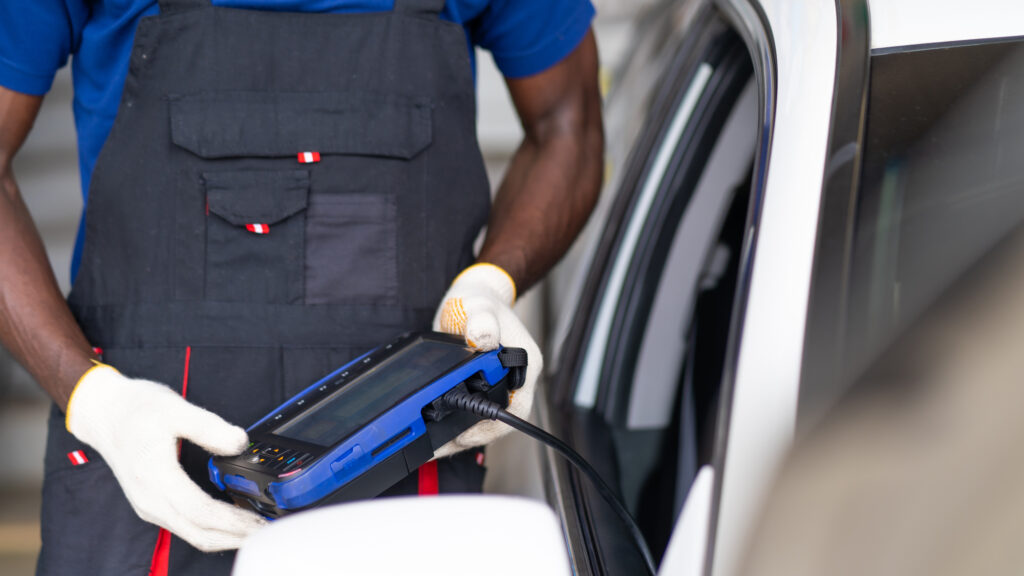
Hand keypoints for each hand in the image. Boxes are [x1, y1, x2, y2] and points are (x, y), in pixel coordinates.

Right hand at [66, 364, 266, 550]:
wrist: (105, 413)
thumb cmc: (136, 409)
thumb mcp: (174, 408)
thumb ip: (210, 427)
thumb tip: (240, 443)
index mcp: (155, 478)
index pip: (201, 512)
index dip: (234, 521)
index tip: (262, 521)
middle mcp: (150, 500)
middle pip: (199, 533)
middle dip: (237, 536)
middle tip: (271, 531)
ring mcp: (150, 506)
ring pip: (193, 534)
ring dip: (226, 537)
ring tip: (258, 528)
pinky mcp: (153, 505)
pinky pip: (186, 527)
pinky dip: (212, 529)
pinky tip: (234, 521)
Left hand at [432, 263, 542, 457]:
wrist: (473, 297)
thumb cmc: (479, 301)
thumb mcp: (478, 305)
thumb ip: (482, 319)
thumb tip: (483, 337)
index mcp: (524, 364)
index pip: (516, 408)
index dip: (491, 426)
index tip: (466, 432)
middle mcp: (516, 379)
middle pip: (500, 422)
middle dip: (470, 437)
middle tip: (441, 445)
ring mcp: (500, 385)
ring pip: (485, 421)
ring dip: (460, 434)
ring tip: (434, 443)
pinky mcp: (483, 387)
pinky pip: (473, 412)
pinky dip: (455, 423)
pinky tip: (436, 429)